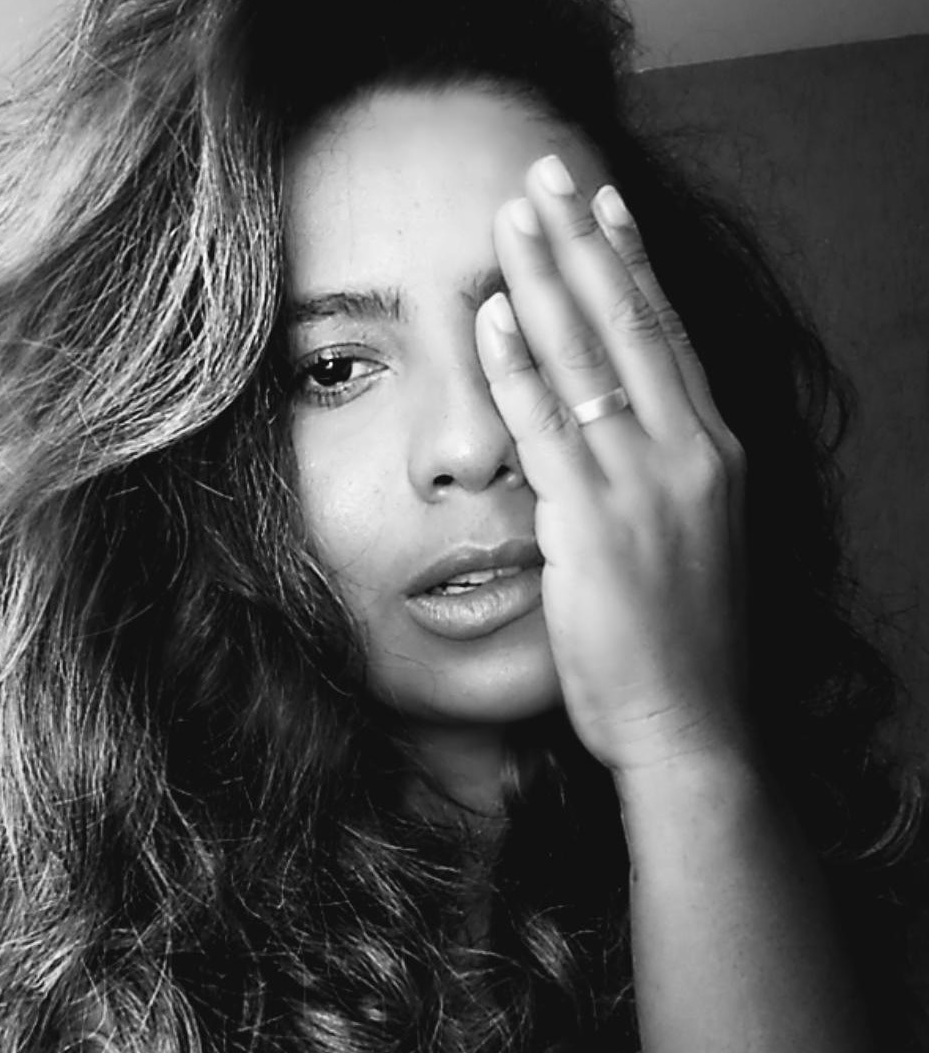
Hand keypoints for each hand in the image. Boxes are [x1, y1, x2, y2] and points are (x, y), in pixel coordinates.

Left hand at [475, 154, 749, 773]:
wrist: (692, 722)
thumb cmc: (682, 643)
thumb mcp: (687, 540)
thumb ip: (656, 477)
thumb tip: (615, 432)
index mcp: (711, 452)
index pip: (664, 334)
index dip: (629, 263)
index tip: (600, 207)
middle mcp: (686, 452)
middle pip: (628, 323)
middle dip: (582, 241)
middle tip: (547, 176)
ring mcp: (643, 483)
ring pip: (588, 358)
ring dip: (544, 280)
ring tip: (510, 217)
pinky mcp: (594, 522)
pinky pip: (548, 425)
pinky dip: (520, 366)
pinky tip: (495, 313)